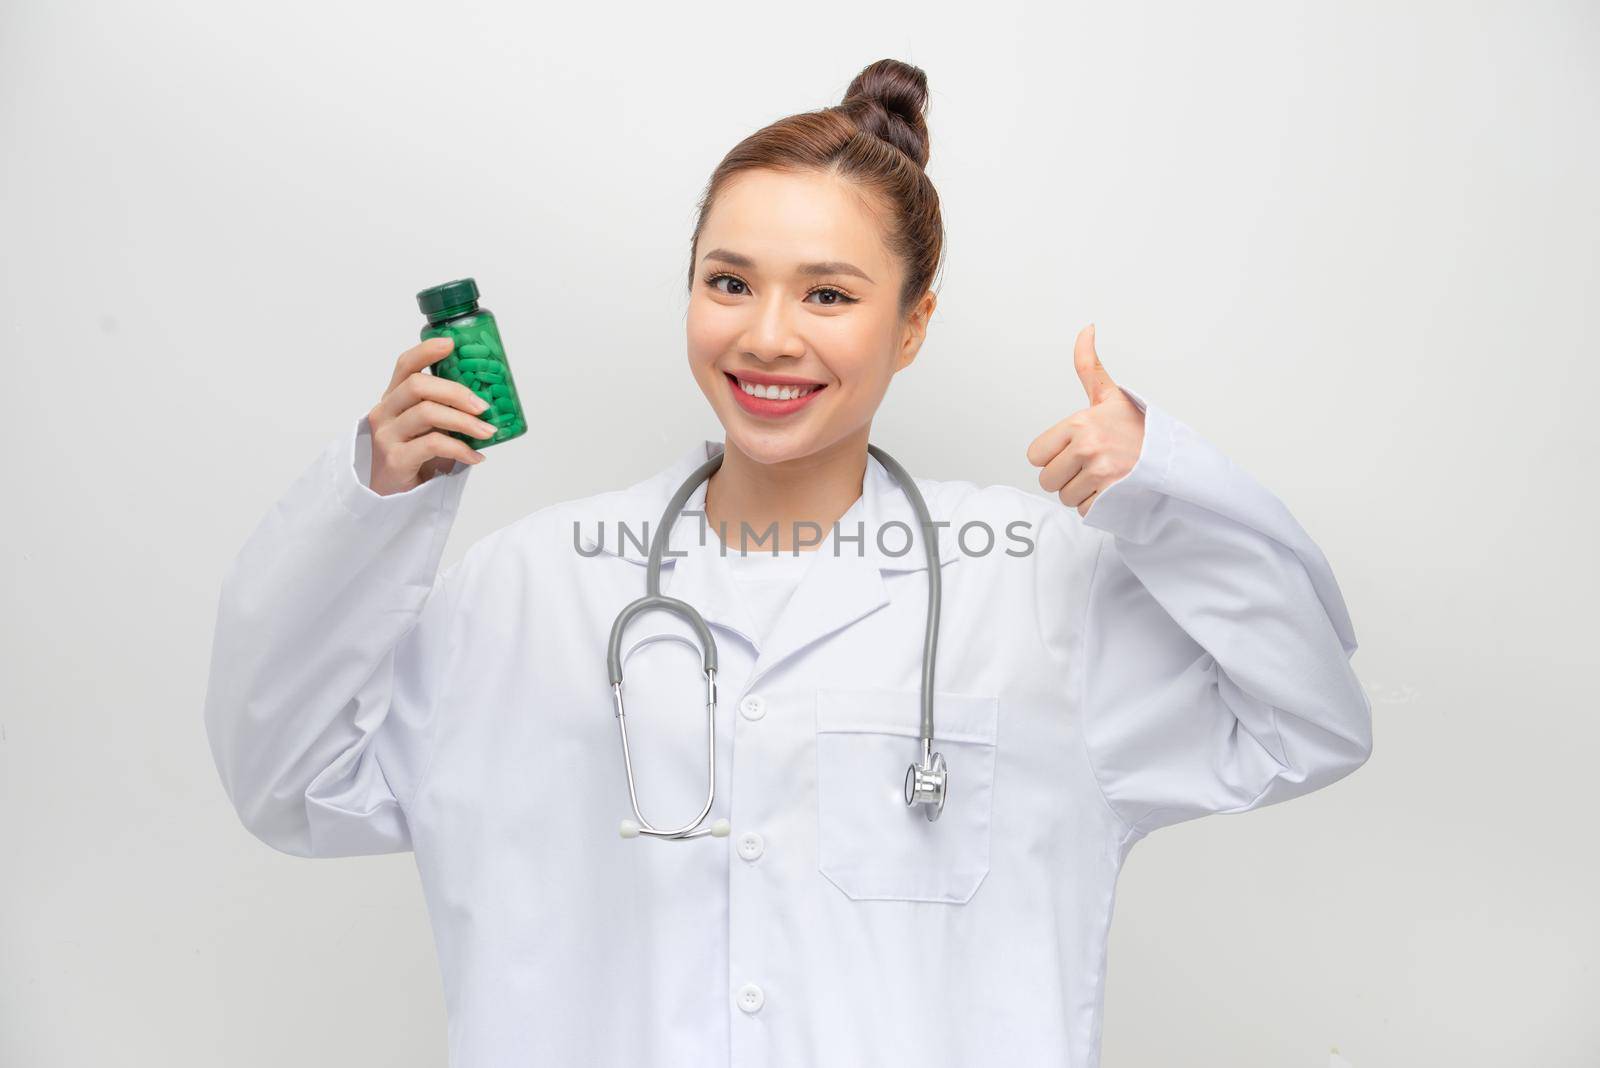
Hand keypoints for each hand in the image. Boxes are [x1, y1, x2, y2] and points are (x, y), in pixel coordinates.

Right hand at [367, 337, 496, 495]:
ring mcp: (387, 435)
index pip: (405, 365)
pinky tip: (475, 456)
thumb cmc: (414, 457)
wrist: (389, 496)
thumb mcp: (427, 428)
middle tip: (484, 406)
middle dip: (456, 392)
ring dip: (465, 421)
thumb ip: (446, 411)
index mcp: (393, 399)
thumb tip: (490, 401)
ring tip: (488, 432)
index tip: (452, 344)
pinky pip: (433, 445)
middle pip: (418, 385)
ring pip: (427, 413)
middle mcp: (385, 412)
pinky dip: (461, 449)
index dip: (427, 351)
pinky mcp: (395, 459)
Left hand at [1025, 324, 1145, 516]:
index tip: (1075, 449)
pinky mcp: (1110, 499)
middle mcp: (1088, 447)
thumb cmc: (1138, 428)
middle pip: (1047, 480)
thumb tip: (1087, 328)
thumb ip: (1088, 365)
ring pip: (1064, 497)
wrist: (1172, 456)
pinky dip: (1096, 505)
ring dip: (1080, 492)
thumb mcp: (1110, 395)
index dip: (1053, 456)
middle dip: (1066, 476)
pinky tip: (1112, 489)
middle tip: (1091, 464)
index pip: (1035, 455)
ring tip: (1104, 476)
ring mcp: (1099, 474)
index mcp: (1080, 423)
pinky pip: (1083, 510)